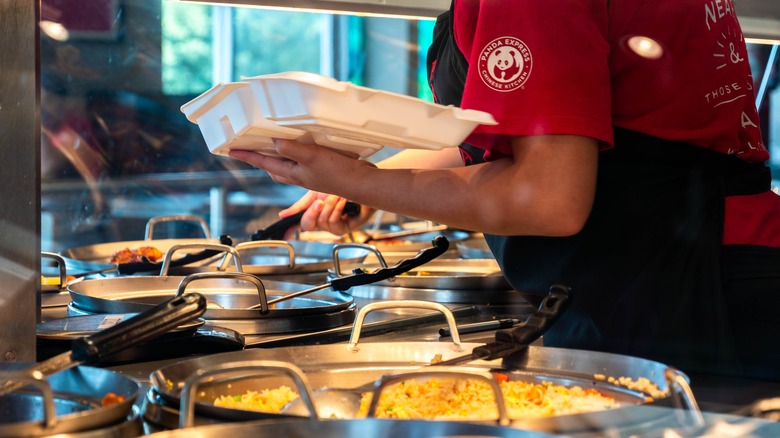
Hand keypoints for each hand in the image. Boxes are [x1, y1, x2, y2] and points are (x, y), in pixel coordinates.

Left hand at [229, 139, 375, 235]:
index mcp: (293, 173)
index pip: (264, 162)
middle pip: (273, 167)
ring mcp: (311, 173)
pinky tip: (302, 146)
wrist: (361, 183)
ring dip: (277, 157)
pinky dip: (296, 154)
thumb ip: (292, 149)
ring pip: (287, 166)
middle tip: (248, 149)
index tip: (231, 150)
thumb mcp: (311, 157)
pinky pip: (302, 162)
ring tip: (271, 146)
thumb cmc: (337, 173)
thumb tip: (273, 141)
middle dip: (260, 159)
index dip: (247, 156)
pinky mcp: (322, 170)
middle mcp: (299, 175)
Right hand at [279, 192, 373, 236]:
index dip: (289, 232)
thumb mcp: (315, 192)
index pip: (299, 225)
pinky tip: (343, 202)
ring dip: (329, 206)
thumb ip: (299, 206)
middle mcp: (323, 221)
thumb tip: (282, 216)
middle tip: (319, 201)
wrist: (360, 180)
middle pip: (307, 225)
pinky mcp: (347, 227)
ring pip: (322, 223)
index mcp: (314, 212)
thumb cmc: (341, 184)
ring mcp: (335, 225)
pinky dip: (337, 211)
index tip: (281, 237)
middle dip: (312, 212)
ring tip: (337, 195)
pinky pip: (334, 225)